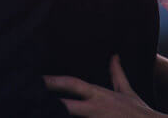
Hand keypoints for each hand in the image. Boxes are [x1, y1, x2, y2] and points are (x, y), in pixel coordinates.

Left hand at [44, 55, 162, 117]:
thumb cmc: (138, 112)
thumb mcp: (127, 92)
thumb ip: (117, 74)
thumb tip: (114, 56)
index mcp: (98, 95)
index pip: (72, 84)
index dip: (54, 81)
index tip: (38, 79)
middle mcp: (94, 107)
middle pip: (66, 104)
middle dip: (48, 102)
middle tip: (28, 96)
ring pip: (70, 116)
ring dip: (56, 114)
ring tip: (35, 111)